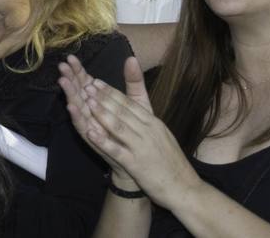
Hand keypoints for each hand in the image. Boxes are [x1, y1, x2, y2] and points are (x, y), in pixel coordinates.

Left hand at [60, 55, 196, 205]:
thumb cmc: (170, 160)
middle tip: (86, 85)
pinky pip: (117, 150)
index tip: (95, 81)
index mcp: (153, 123)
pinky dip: (104, 141)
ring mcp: (142, 147)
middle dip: (103, 97)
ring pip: (119, 126)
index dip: (111, 91)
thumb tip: (134, 104)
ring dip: (102, 113)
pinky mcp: (137, 164)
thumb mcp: (161, 133)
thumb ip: (146, 118)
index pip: (129, 103)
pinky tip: (91, 133)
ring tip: (87, 101)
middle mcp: (148, 131)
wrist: (183, 187)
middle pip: (122, 111)